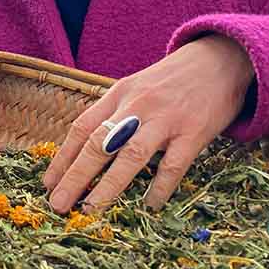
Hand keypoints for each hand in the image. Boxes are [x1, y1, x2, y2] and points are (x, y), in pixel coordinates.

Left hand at [43, 35, 254, 213]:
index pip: (82, 127)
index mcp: (118, 94)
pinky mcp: (194, 132)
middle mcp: (136, 105)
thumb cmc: (172, 80)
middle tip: (58, 204)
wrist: (220, 60)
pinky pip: (172, 165)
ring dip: (108, 185)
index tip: (48, 183)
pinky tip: (149, 205)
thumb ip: (114, 113)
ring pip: (130, 155)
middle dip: (75, 176)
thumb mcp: (136, 87)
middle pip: (99, 143)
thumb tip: (86, 150)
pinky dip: (158, 187)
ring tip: (92, 208)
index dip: (63, 157)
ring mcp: (165, 119)